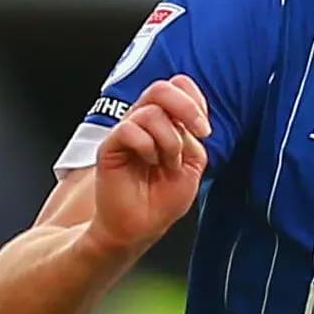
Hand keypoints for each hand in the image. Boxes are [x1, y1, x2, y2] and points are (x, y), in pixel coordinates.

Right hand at [83, 74, 207, 255]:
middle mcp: (144, 122)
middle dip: (186, 108)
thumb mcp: (192, 166)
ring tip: (166, 163)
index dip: (195, 100)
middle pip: (161, 88)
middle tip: (198, 133)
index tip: (204, 131)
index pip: (177, 86)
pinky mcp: (109, 146)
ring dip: (169, 141)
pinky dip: (147, 147)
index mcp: (165, 122)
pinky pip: (129, 130)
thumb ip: (193, 138)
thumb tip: (189, 122)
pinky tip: (148, 163)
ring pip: (150, 112)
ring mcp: (126, 132)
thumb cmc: (161, 200)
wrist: (138, 228)